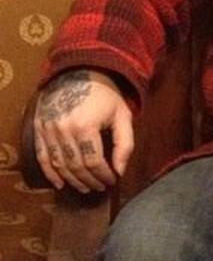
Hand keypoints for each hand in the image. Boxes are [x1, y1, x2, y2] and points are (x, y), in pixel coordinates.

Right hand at [33, 69, 133, 192]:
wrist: (79, 73)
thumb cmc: (105, 96)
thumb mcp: (122, 115)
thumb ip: (125, 143)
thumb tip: (120, 170)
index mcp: (86, 126)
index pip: (93, 162)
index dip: (103, 175)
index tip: (112, 180)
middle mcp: (63, 130)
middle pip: (76, 166)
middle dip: (90, 180)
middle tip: (100, 187)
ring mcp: (48, 130)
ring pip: (59, 165)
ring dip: (73, 181)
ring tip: (86, 188)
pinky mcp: (39, 129)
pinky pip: (42, 157)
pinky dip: (50, 173)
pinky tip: (60, 183)